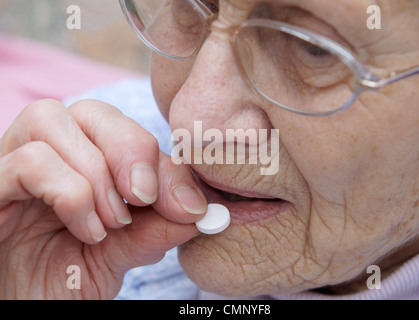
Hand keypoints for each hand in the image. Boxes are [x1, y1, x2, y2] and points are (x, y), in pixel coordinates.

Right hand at [0, 99, 205, 298]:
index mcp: (82, 162)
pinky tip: (86, 231)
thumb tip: (202, 209)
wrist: (18, 309)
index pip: (127, 133)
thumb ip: (157, 228)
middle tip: (143, 200)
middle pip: (92, 110)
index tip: (188, 207)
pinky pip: (30, 160)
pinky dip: (71, 194)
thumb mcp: (121, 254)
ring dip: (97, 174)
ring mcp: (12, 162)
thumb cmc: (61, 280)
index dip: (165, 164)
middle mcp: (47, 153)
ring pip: (53, 119)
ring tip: (111, 224)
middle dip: (131, 151)